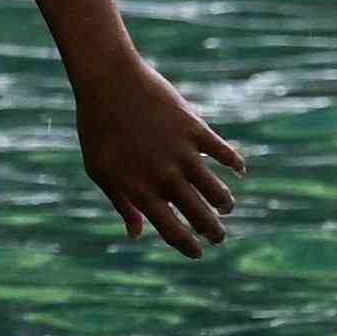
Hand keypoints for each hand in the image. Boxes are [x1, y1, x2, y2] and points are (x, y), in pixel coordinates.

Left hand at [73, 58, 245, 254]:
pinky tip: (239, 169)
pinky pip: (224, 152)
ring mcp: (182, 153)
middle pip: (200, 216)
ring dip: (226, 203)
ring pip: (217, 190)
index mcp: (141, 192)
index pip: (173, 231)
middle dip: (214, 231)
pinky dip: (236, 163)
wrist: (109, 83)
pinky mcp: (195, 129)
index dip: (189, 246)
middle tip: (219, 236)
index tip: (198, 252)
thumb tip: (136, 234)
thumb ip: (122, 204)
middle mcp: (165, 178)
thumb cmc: (98, 129)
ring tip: (227, 206)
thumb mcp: (100, 171)